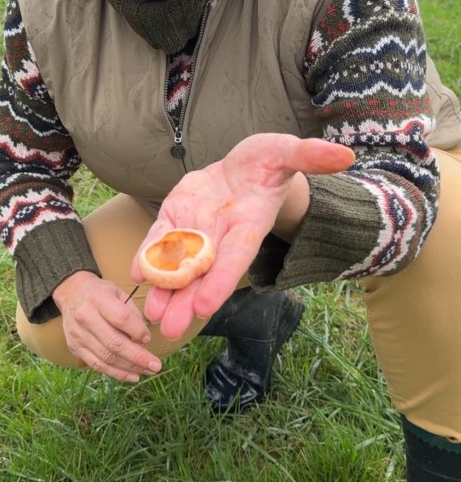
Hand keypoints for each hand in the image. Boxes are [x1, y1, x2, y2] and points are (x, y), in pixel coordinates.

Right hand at [52, 271, 161, 382]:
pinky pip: (97, 365)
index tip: (149, 338)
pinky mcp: (75, 348)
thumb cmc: (101, 293)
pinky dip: (116, 373)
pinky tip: (132, 376)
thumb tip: (144, 338)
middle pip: (114, 343)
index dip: (138, 331)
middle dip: (138, 357)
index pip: (121, 319)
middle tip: (156, 365)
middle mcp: (85, 317)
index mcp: (98, 299)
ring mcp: (78, 335)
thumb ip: (132, 313)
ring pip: (107, 358)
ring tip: (148, 371)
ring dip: (130, 368)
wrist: (71, 293)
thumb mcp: (118, 292)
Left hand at [131, 134, 354, 338]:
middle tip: (169, 329)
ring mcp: (197, 230)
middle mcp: (221, 236)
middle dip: (186, 302)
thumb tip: (345, 154)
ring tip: (151, 315)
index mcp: (248, 226)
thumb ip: (310, 155)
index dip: (220, 281)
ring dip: (164, 291)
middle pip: (203, 275)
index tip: (205, 306)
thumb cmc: (268, 162)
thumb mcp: (287, 152)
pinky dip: (147, 257)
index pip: (235, 259)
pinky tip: (136, 273)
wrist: (244, 169)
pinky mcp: (176, 217)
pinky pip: (159, 240)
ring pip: (178, 266)